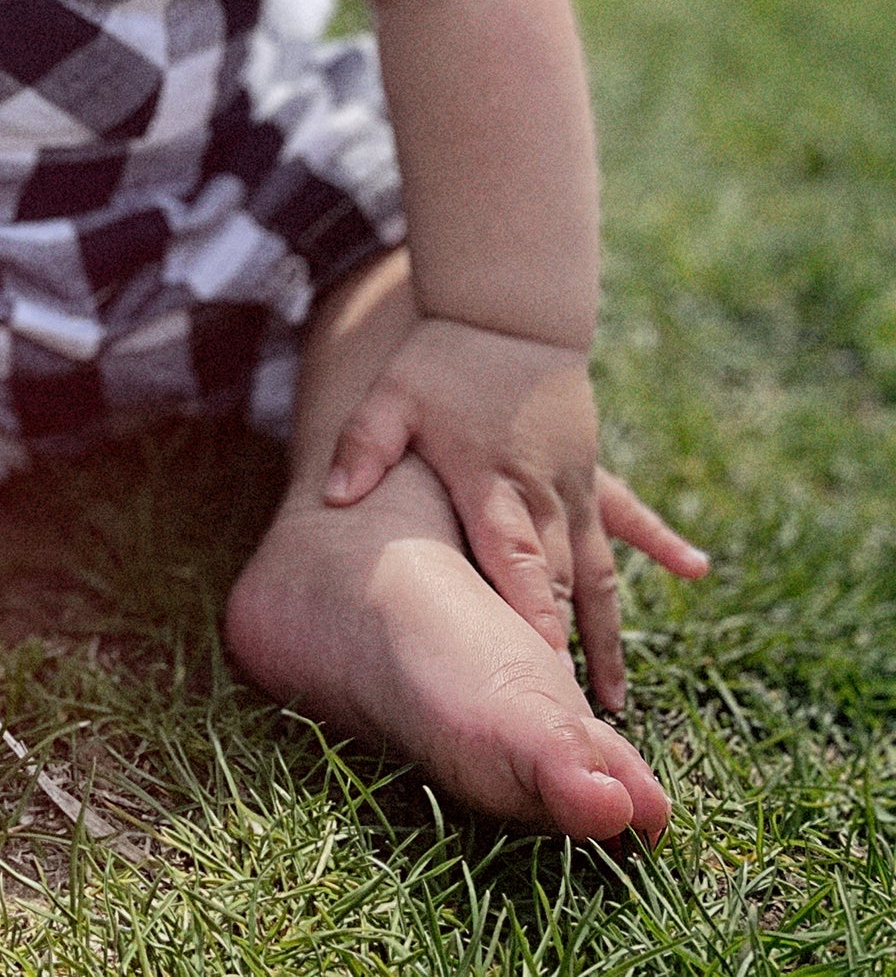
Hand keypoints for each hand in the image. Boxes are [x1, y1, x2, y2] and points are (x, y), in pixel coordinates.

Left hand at [322, 319, 705, 706]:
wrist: (504, 311)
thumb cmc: (442, 360)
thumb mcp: (391, 397)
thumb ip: (364, 446)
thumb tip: (335, 496)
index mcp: (491, 481)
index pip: (513, 557)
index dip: (530, 610)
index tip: (543, 666)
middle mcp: (541, 492)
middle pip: (559, 580)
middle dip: (566, 647)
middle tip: (571, 720)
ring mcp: (572, 485)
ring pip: (597, 571)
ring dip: (607, 633)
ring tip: (614, 702)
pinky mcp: (589, 472)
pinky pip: (631, 513)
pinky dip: (662, 541)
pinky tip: (695, 570)